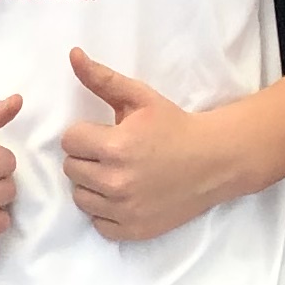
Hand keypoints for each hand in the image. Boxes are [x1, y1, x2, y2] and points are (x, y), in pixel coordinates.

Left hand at [59, 51, 233, 242]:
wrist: (214, 161)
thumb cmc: (175, 126)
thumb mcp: (141, 98)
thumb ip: (102, 79)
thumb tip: (72, 54)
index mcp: (116, 147)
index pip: (69, 141)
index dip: (84, 134)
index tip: (103, 133)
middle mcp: (117, 182)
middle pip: (72, 169)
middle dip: (87, 158)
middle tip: (112, 153)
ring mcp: (125, 210)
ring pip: (81, 197)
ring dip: (92, 185)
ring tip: (117, 173)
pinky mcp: (133, 230)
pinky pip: (98, 223)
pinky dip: (106, 211)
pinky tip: (124, 195)